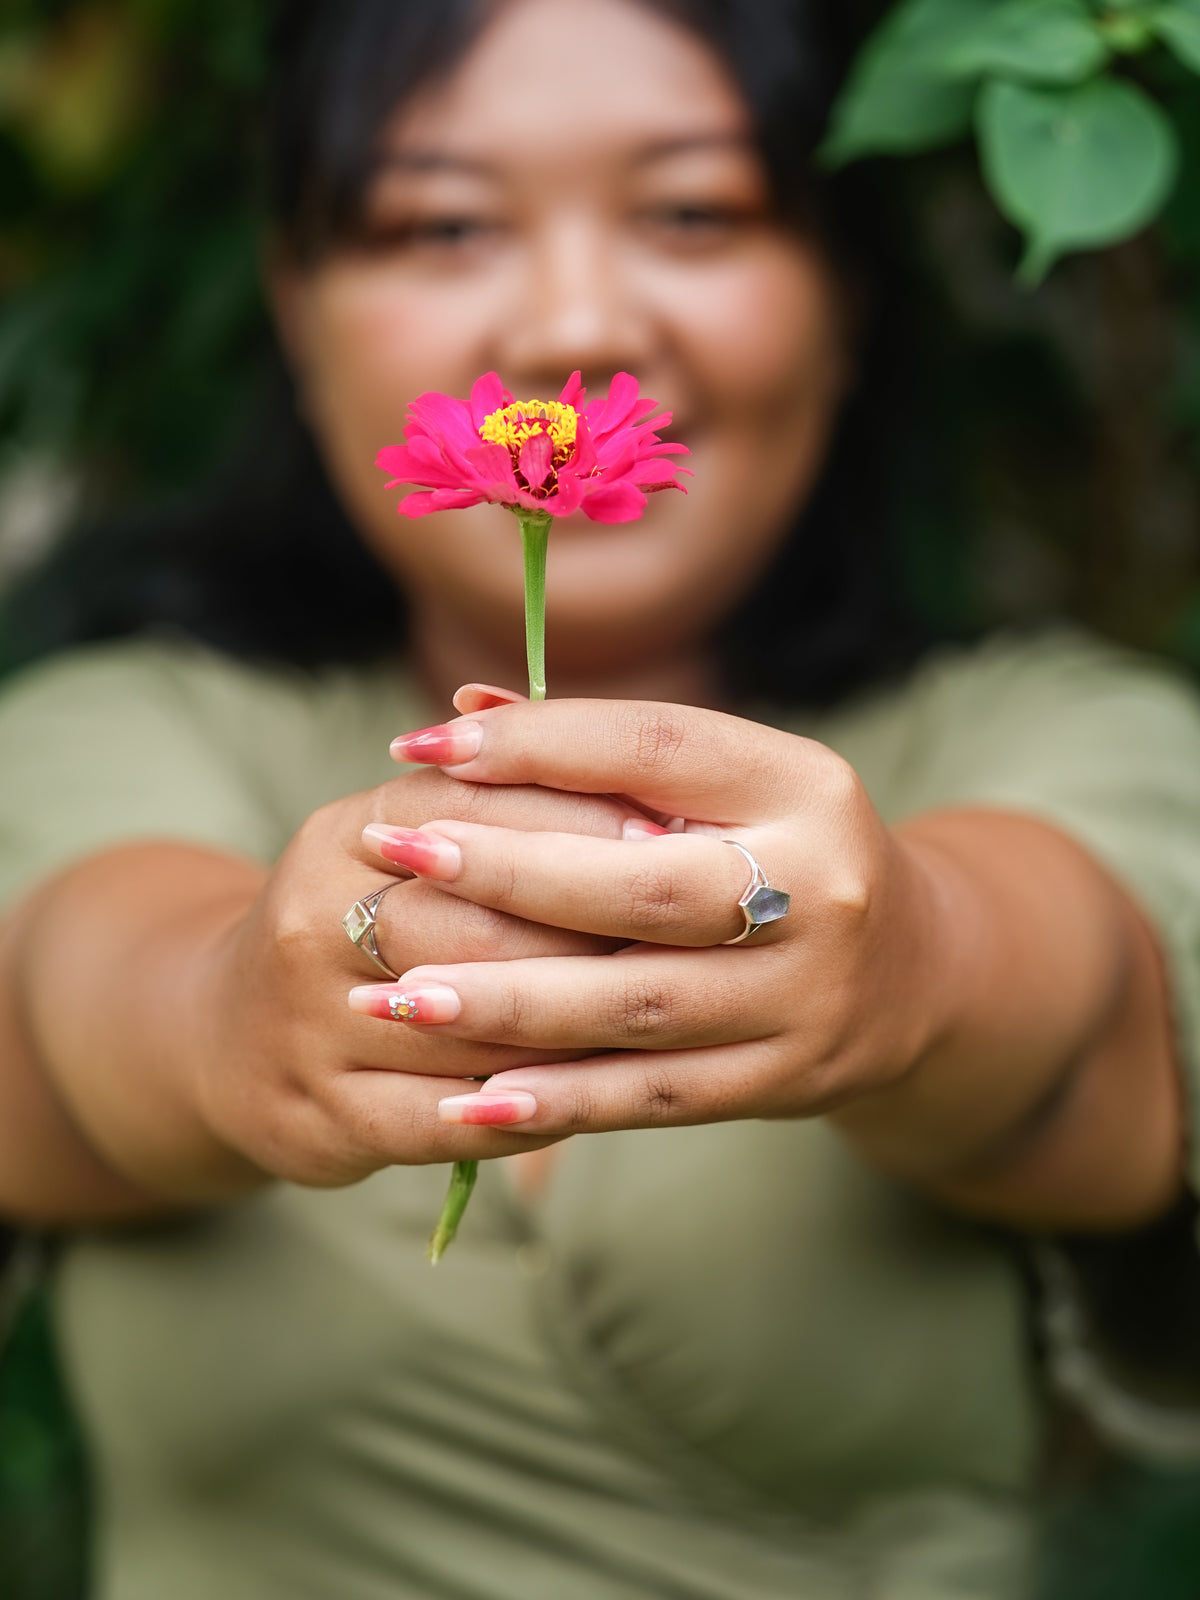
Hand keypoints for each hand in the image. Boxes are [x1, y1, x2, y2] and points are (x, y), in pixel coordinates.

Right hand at [191, 761, 639, 1187]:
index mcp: (345, 833)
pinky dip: (516, 1112)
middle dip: (592, 931)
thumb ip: (504, 808)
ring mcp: (307, 1023)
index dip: (582, 824)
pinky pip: (438, 1120)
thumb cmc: (361, 923)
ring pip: (466, 1028)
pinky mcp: (317, 1115)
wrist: (226, 1033)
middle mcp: (312, 919)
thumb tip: (653, 789)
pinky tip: (584, 1102)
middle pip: (475, 922)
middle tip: (693, 939)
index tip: (679, 841)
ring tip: (665, 1021)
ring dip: (571, 1028)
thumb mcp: (403, 846)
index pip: (474, 809)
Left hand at [351, 697, 944, 1141]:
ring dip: (507, 1003)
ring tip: (395, 996)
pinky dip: (559, 1099)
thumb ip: (603, 753)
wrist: (915, 971)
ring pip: (637, 1004)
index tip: (423, 746)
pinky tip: (469, 1096)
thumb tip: (461, 710)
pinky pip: (654, 1094)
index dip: (535, 743)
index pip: (656, 746)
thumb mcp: (728, 786)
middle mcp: (819, 887)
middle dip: (505, 871)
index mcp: (803, 784)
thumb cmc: (781, 853)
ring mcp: (806, 994)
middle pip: (642, 885)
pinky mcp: (784, 1079)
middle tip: (393, 855)